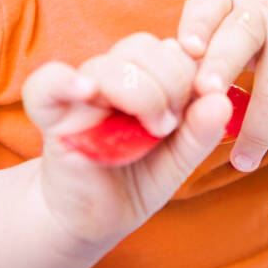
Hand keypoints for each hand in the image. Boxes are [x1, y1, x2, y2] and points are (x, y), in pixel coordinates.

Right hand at [22, 32, 233, 252]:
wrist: (92, 221)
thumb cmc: (135, 184)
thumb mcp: (177, 161)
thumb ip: (199, 132)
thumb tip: (221, 101)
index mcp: (143, 79)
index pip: (168, 47)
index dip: (190, 70)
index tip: (201, 103)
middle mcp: (109, 79)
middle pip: (139, 47)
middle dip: (170, 81)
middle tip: (171, 124)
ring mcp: (78, 94)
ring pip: (106, 65)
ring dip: (139, 93)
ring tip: (152, 130)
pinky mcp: (50, 116)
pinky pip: (46, 82)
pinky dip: (66, 81)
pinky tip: (87, 91)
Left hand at [175, 0, 267, 172]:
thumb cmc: (252, 31)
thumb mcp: (226, 27)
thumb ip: (198, 56)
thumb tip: (167, 102)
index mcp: (227, 3)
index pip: (207, 6)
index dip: (197, 26)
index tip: (187, 49)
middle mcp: (264, 9)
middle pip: (242, 37)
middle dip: (222, 66)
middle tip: (206, 96)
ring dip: (258, 130)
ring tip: (243, 160)